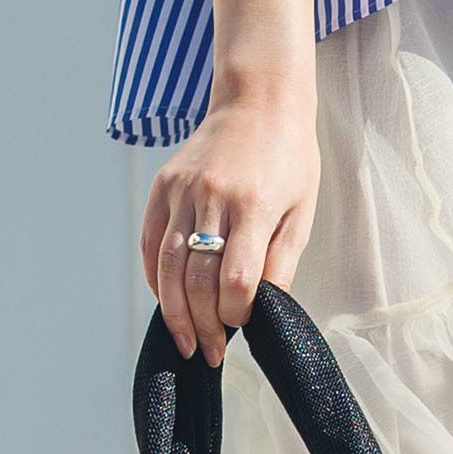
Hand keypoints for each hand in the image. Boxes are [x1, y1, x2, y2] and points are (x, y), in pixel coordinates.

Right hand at [140, 94, 319, 368]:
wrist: (259, 100)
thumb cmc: (288, 160)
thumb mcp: (301, 212)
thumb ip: (281, 264)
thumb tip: (262, 311)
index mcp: (253, 205)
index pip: (235, 278)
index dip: (234, 314)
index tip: (239, 327)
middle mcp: (213, 196)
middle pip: (196, 279)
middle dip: (203, 326)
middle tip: (210, 353)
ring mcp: (183, 190)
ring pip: (168, 267)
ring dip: (175, 314)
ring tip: (186, 342)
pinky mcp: (163, 186)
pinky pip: (151, 243)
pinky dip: (155, 280)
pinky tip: (167, 304)